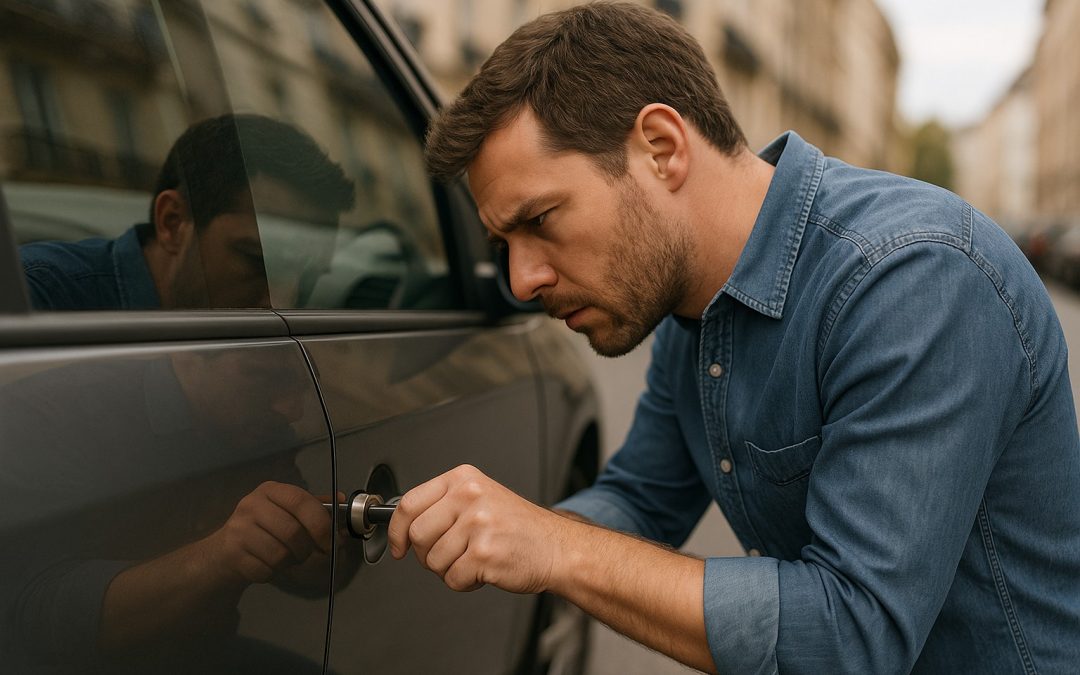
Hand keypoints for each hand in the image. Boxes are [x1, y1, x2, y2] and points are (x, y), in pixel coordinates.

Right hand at [201, 481, 333, 586]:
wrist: (224, 552)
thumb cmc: (263, 530)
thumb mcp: (286, 511)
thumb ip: (314, 507)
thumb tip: (341, 498)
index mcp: (271, 490)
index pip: (301, 501)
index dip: (321, 524)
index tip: (330, 541)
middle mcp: (252, 504)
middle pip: (292, 532)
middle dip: (305, 550)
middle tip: (305, 554)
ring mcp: (239, 528)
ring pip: (279, 554)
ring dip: (288, 563)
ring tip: (284, 558)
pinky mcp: (232, 552)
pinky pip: (264, 569)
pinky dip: (272, 573)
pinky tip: (266, 565)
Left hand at [388, 464, 563, 593]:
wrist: (557, 547)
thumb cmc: (517, 527)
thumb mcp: (480, 498)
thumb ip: (444, 505)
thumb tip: (403, 525)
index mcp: (464, 479)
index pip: (409, 503)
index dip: (396, 530)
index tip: (398, 546)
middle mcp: (470, 496)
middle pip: (417, 535)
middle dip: (427, 555)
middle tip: (449, 555)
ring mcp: (478, 523)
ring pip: (433, 561)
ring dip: (450, 569)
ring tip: (474, 559)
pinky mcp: (485, 552)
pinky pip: (452, 578)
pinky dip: (465, 582)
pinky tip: (484, 570)